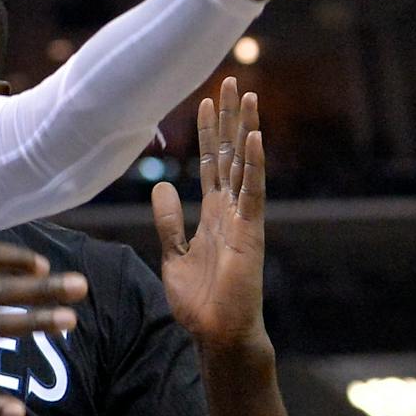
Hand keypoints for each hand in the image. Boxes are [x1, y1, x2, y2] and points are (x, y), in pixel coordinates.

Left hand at [151, 79, 269, 358]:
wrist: (217, 334)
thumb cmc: (199, 301)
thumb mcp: (173, 253)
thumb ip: (169, 221)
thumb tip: (161, 188)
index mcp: (213, 213)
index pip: (210, 163)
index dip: (207, 132)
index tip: (205, 100)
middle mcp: (231, 209)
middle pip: (229, 154)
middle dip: (229, 118)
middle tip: (232, 81)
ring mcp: (244, 218)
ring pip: (245, 164)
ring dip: (245, 129)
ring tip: (247, 95)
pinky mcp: (251, 232)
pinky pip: (254, 192)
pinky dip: (253, 165)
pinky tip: (254, 138)